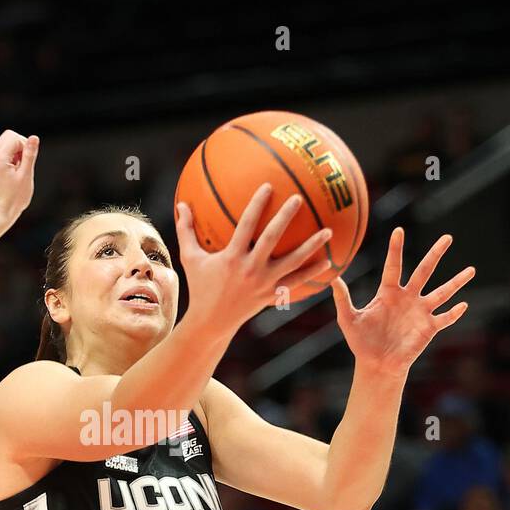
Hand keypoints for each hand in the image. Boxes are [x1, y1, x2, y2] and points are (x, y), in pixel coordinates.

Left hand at [0, 130, 38, 223]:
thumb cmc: (15, 198)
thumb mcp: (26, 175)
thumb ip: (29, 154)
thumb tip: (34, 137)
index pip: (13, 137)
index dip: (24, 145)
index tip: (26, 161)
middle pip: (5, 138)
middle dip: (17, 148)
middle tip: (21, 165)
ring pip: (0, 145)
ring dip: (10, 154)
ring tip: (13, 171)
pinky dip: (2, 160)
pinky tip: (6, 175)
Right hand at [175, 185, 331, 339]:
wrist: (211, 322)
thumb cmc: (200, 287)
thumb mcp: (190, 258)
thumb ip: (186, 230)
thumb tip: (180, 204)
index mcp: (232, 257)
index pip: (247, 225)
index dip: (257, 204)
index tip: (269, 186)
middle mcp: (250, 268)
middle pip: (272, 238)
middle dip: (286, 217)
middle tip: (299, 199)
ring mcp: (264, 283)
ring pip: (293, 262)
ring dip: (312, 246)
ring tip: (328, 231)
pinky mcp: (272, 294)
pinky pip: (296, 282)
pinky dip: (313, 273)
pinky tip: (328, 262)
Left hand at [330, 228, 474, 378]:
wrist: (376, 364)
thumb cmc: (362, 341)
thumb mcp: (349, 320)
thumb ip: (343, 299)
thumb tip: (332, 279)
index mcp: (388, 292)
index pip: (394, 266)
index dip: (396, 248)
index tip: (398, 230)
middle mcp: (408, 297)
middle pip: (424, 271)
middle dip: (435, 254)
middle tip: (447, 237)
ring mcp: (420, 311)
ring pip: (442, 292)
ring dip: (456, 282)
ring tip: (471, 269)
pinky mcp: (429, 328)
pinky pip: (444, 318)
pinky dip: (453, 313)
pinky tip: (463, 305)